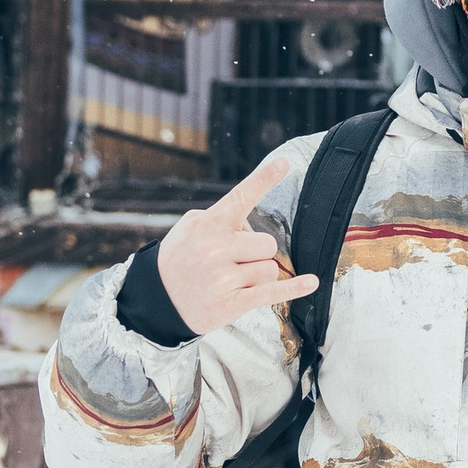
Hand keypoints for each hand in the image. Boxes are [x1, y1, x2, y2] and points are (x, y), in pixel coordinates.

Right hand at [156, 149, 320, 335]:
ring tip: (233, 280)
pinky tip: (310, 282)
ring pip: (270, 268)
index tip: (284, 164)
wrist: (156, 300)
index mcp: (207, 225)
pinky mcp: (230, 304)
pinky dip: (294, 288)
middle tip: (235, 261)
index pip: (241, 197)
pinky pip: (272, 292)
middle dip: (258, 251)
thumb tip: (250, 224)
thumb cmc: (180, 259)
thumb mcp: (190, 229)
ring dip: (258, 274)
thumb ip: (221, 219)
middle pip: (268, 243)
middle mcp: (215, 249)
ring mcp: (223, 278)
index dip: (263, 179)